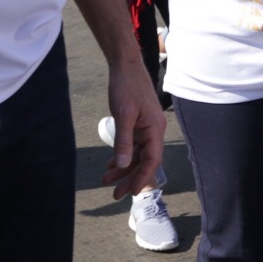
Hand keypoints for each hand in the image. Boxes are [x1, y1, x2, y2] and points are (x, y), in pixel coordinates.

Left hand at [100, 60, 166, 198]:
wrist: (125, 66)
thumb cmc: (127, 86)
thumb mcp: (124, 114)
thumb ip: (124, 141)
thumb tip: (124, 164)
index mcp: (155, 129)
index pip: (152, 160)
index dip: (143, 178)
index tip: (133, 193)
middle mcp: (153, 131)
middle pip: (144, 161)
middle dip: (130, 178)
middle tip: (115, 195)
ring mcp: (145, 128)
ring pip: (136, 155)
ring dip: (123, 169)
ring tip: (107, 181)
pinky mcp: (136, 125)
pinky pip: (131, 146)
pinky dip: (122, 156)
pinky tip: (111, 165)